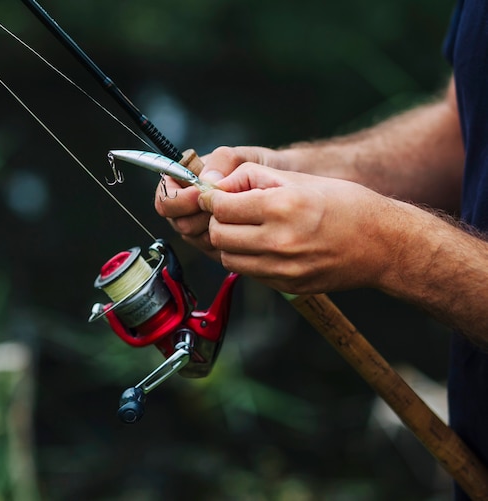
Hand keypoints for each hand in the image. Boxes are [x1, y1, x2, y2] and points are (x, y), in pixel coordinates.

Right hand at [154, 146, 281, 258]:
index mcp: (184, 184)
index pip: (165, 199)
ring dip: (215, 228)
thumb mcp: (242, 155)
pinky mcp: (216, 245)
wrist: (281, 186)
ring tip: (237, 213)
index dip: (179, 200)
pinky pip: (213, 250)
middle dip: (201, 216)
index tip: (198, 194)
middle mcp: (187, 209)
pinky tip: (243, 227)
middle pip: (179, 223)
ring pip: (195, 239)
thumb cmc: (259, 167)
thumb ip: (222, 161)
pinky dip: (227, 240)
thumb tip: (207, 180)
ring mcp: (201, 229)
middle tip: (223, 206)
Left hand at [198, 162, 406, 293]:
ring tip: (247, 228)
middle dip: (218, 221)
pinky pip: (249, 272)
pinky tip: (263, 244)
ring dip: (230, 242)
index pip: (221, 207)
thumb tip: (217, 185)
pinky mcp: (286, 285)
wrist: (382, 244)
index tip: (216, 195)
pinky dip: (247, 258)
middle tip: (230, 211)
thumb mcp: (298, 178)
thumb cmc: (345, 204)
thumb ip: (252, 178)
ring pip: (228, 257)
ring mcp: (283, 269)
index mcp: (282, 208)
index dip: (213, 199)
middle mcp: (279, 242)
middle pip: (219, 234)